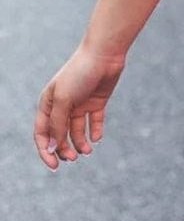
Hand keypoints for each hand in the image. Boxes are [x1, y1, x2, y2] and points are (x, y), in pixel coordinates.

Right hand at [34, 45, 126, 169]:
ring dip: (80, 143)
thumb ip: (57, 125)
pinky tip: (97, 138)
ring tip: (87, 151)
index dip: (46, 151)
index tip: (55, 166)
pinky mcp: (96, 103)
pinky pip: (94, 122)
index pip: (42, 133)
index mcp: (48, 104)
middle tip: (75, 158)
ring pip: (76, 131)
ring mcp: (80, 104)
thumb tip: (51, 148)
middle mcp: (62, 106)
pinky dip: (94, 132)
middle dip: (65, 149)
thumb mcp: (64, 100)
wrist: (104, 55)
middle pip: (59, 135)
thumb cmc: (79, 74)